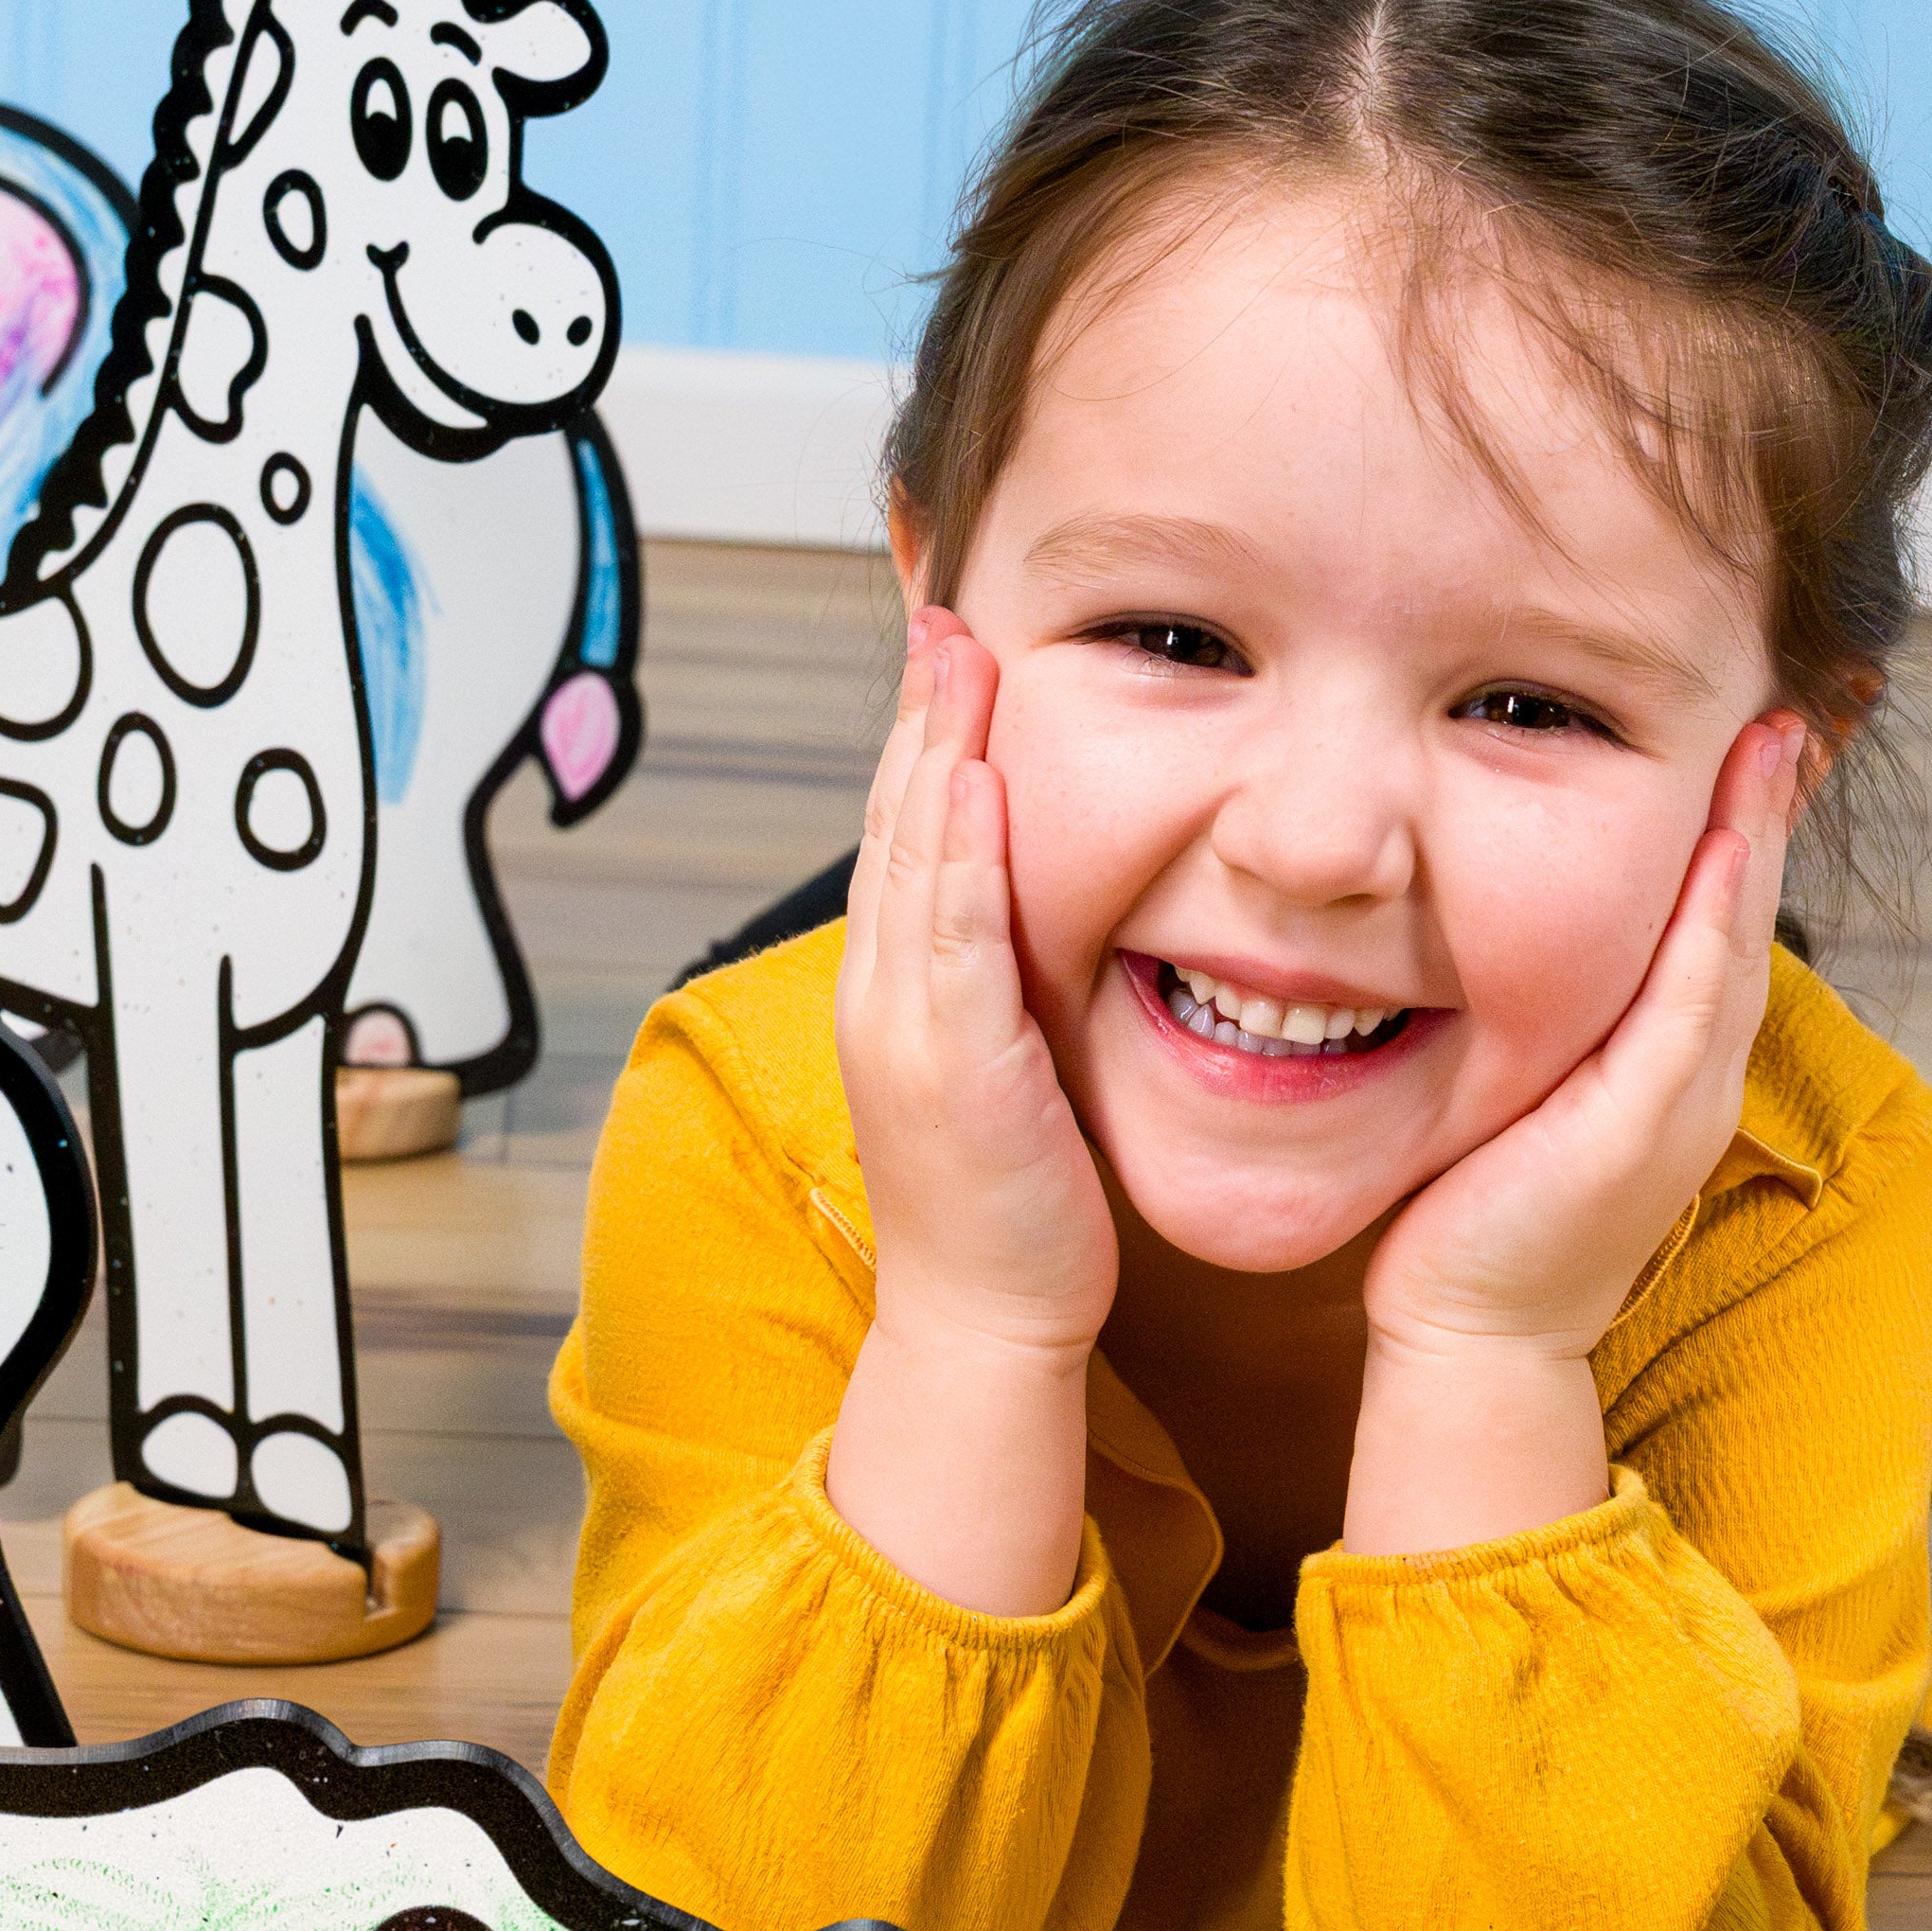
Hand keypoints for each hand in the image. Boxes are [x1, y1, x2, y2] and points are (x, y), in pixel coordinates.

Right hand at [824, 614, 1112, 1614]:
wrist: (990, 1320)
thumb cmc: (1017, 1211)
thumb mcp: (1009, 1074)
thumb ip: (1013, 992)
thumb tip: (1048, 928)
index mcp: (899, 995)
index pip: (907, 837)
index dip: (922, 739)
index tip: (951, 652)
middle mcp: (883, 998)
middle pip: (894, 824)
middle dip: (915, 714)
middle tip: (942, 611)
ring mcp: (904, 1029)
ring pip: (911, 862)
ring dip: (929, 752)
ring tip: (954, 656)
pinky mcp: (948, 1065)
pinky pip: (948, 940)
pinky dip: (955, 856)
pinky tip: (971, 783)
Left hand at [1344, 717, 1808, 1557]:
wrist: (1475, 1334)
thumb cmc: (1481, 1224)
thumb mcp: (1523, 1097)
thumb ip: (1541, 1023)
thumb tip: (1505, 939)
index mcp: (1669, 1065)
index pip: (1718, 922)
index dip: (1743, 829)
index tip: (1754, 736)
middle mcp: (1696, 1075)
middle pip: (1749, 913)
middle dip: (1772, 806)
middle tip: (1794, 703)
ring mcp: (1683, 1098)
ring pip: (1737, 939)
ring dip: (1759, 834)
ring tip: (1775, 735)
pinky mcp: (1646, 1120)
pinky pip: (1696, 997)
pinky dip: (1716, 915)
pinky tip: (1727, 841)